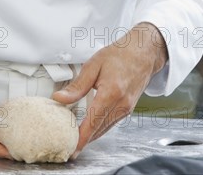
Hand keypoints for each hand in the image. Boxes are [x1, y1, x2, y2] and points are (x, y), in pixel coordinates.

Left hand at [52, 22, 167, 157]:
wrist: (142, 53)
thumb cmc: (119, 55)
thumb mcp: (93, 65)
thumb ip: (77, 85)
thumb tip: (60, 98)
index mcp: (112, 92)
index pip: (93, 121)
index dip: (81, 137)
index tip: (71, 148)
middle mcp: (121, 104)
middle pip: (98, 129)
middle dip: (83, 140)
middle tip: (66, 146)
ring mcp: (127, 109)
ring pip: (105, 129)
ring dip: (90, 136)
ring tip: (74, 140)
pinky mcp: (128, 110)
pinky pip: (111, 124)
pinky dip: (99, 128)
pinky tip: (89, 128)